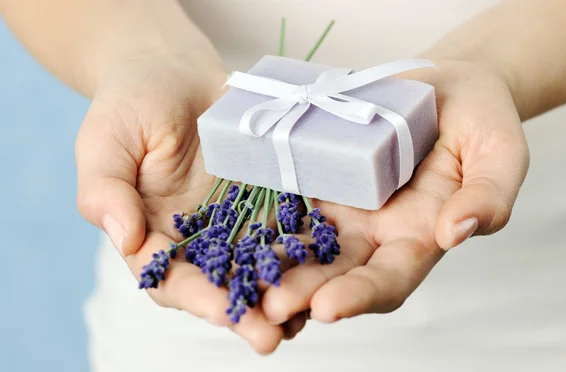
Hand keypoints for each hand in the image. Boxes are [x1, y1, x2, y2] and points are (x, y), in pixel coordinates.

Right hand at [75, 50, 293, 352]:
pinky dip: (306, 249)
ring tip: (308, 314)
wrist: (173, 73)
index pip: (172, 277)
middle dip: (246, 311)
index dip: (196, 297)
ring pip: (259, 264)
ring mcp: (236, 221)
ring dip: (282, 291)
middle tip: (272, 337)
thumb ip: (105, 190)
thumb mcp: (107, 141)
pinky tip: (328, 267)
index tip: (223, 312)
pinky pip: (287, 226)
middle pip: (221, 283)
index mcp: (153, 236)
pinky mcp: (267, 199)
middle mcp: (198, 239)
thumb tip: (123, 237)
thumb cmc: (131, 105)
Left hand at [260, 59, 529, 323]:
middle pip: (335, 273)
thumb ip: (488, 195)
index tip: (327, 308)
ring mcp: (341, 208)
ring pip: (302, 245)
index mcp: (417, 238)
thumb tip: (458, 231)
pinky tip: (232, 227)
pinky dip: (261, 218)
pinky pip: (287, 202)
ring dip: (273, 265)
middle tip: (270, 306)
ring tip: (239, 279)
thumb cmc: (479, 121)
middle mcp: (373, 234)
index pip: (389, 279)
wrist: (442, 89)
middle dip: (303, 292)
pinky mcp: (317, 179)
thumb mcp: (499, 153)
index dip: (360, 295)